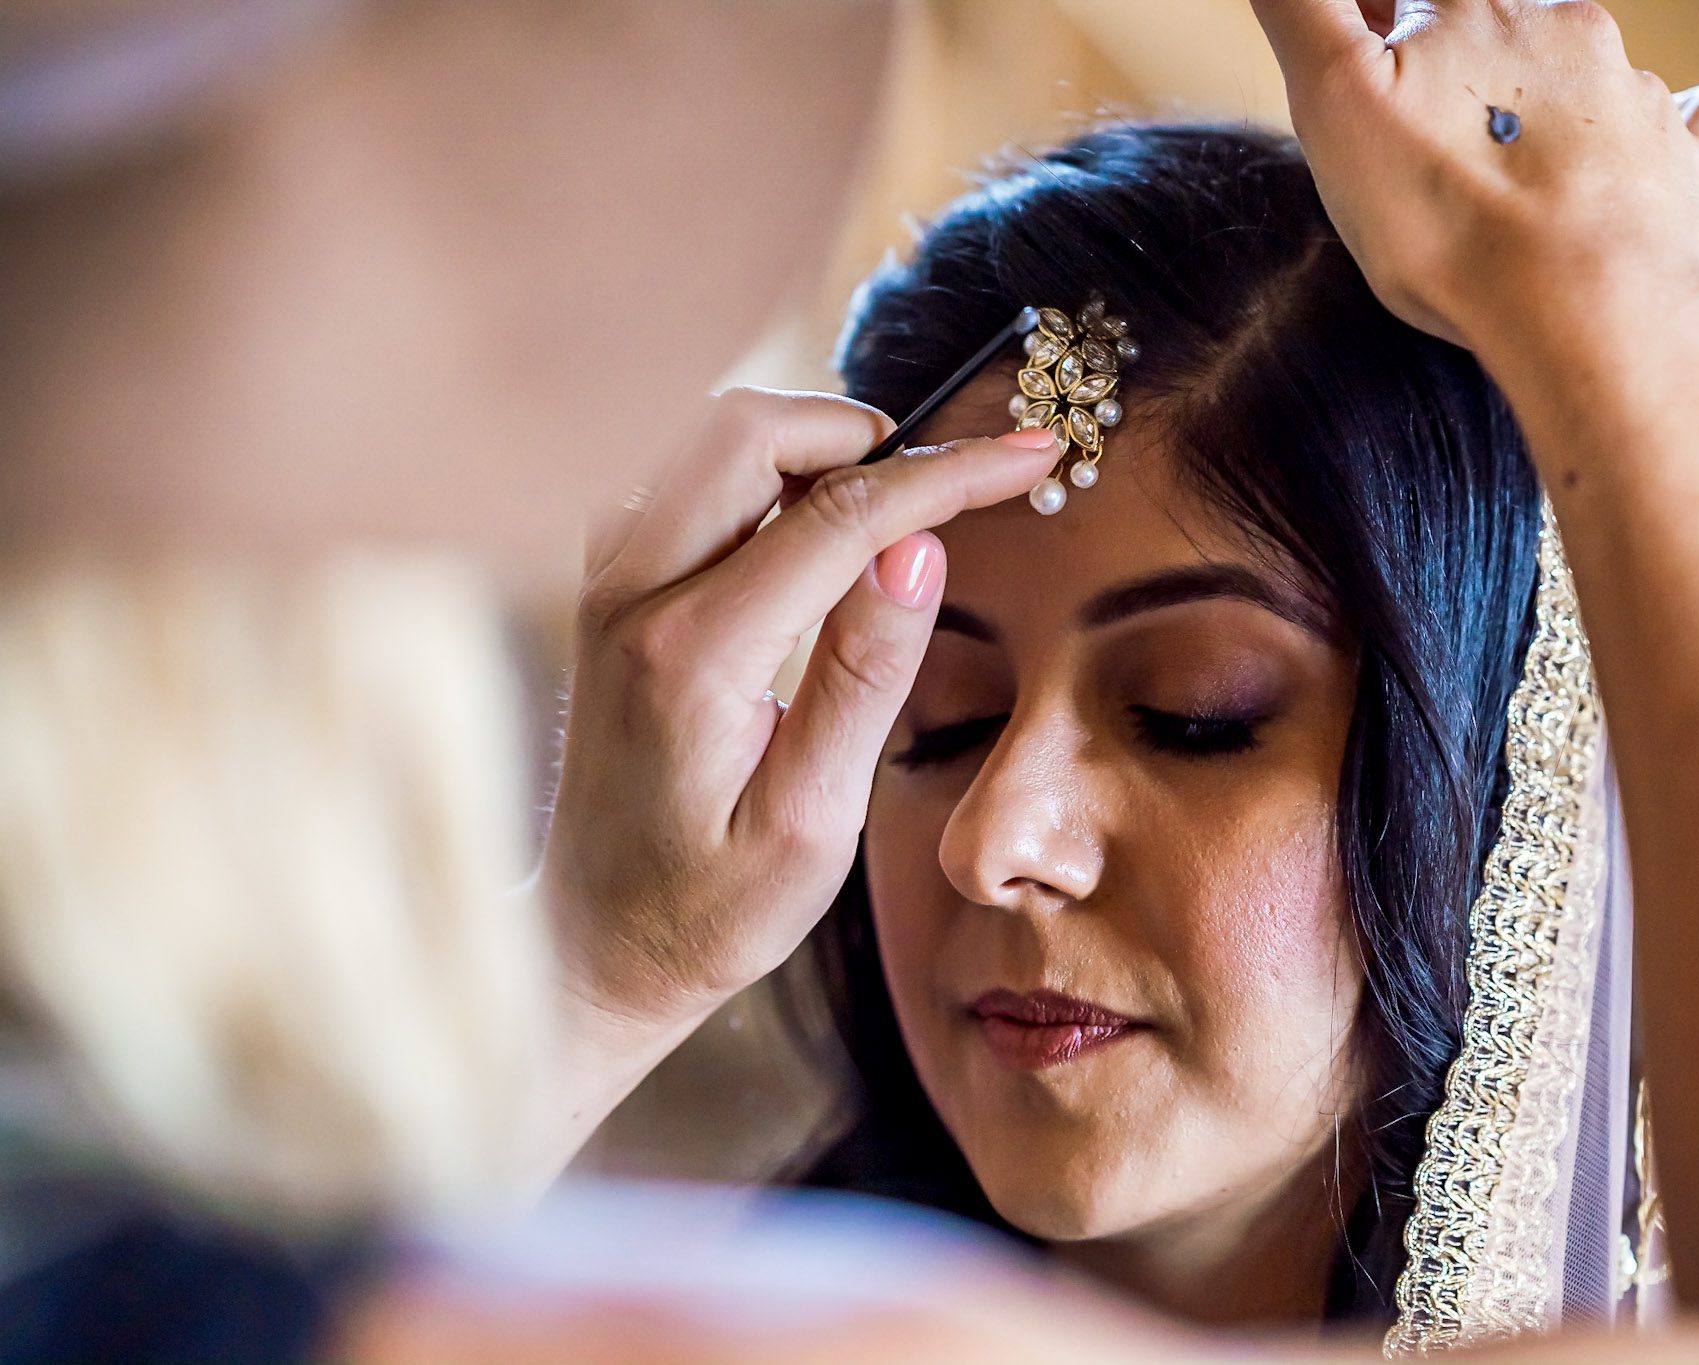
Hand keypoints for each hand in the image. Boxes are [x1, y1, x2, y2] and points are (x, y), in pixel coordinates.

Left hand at [543, 389, 1061, 1024]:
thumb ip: (864, 676)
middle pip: (744, 427)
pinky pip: (676, 477)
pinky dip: (752, 476)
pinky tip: (799, 540)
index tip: (1027, 453)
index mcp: (694, 657)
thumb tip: (919, 549)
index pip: (839, 516)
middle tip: (931, 492)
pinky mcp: (603, 591)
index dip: (948, 475)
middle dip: (858, 433)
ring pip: (702, 438)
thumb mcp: (812, 822)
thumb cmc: (709, 908)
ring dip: (800, 449)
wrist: (592, 945)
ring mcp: (604, 586)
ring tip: (872, 521)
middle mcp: (631, 598)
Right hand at [1250, 0, 1698, 350]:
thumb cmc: (1450, 217)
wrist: (1586, 307)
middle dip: (1457, 64)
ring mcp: (1632, 92)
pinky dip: (1673, 125)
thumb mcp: (1333, 101)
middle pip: (1495, 24)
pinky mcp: (1681, 160)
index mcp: (1475, 9)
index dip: (1383, 33)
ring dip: (1540, 96)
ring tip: (1503, 171)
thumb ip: (1304, 11)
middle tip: (1422, 137)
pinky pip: (1691, 119)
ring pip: (1582, 62)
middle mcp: (1561, 29)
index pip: (1414, 4)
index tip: (1368, 75)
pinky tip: (1645, 152)